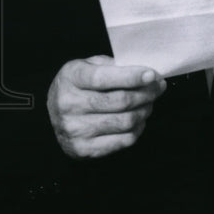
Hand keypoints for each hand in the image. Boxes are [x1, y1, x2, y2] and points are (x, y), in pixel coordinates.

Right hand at [47, 55, 165, 158]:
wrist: (54, 113)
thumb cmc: (80, 84)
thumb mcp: (90, 65)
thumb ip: (114, 66)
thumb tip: (147, 74)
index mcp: (71, 78)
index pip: (103, 78)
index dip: (131, 77)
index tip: (152, 75)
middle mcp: (68, 104)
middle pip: (120, 101)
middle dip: (146, 93)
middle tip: (158, 87)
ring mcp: (74, 130)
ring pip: (125, 121)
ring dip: (145, 110)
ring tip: (149, 102)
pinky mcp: (83, 149)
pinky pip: (123, 140)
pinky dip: (138, 128)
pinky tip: (139, 118)